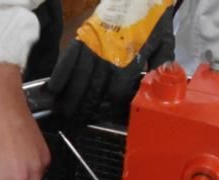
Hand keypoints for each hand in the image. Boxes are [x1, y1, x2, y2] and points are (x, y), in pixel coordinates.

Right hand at [48, 3, 175, 123]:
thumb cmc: (151, 18)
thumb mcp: (165, 41)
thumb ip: (162, 65)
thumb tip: (163, 85)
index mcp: (130, 62)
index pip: (117, 94)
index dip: (112, 107)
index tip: (108, 114)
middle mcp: (109, 58)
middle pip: (94, 91)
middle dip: (86, 109)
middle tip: (79, 122)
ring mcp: (94, 48)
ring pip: (79, 79)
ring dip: (71, 97)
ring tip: (65, 112)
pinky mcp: (83, 38)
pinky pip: (68, 59)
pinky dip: (60, 74)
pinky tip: (54, 89)